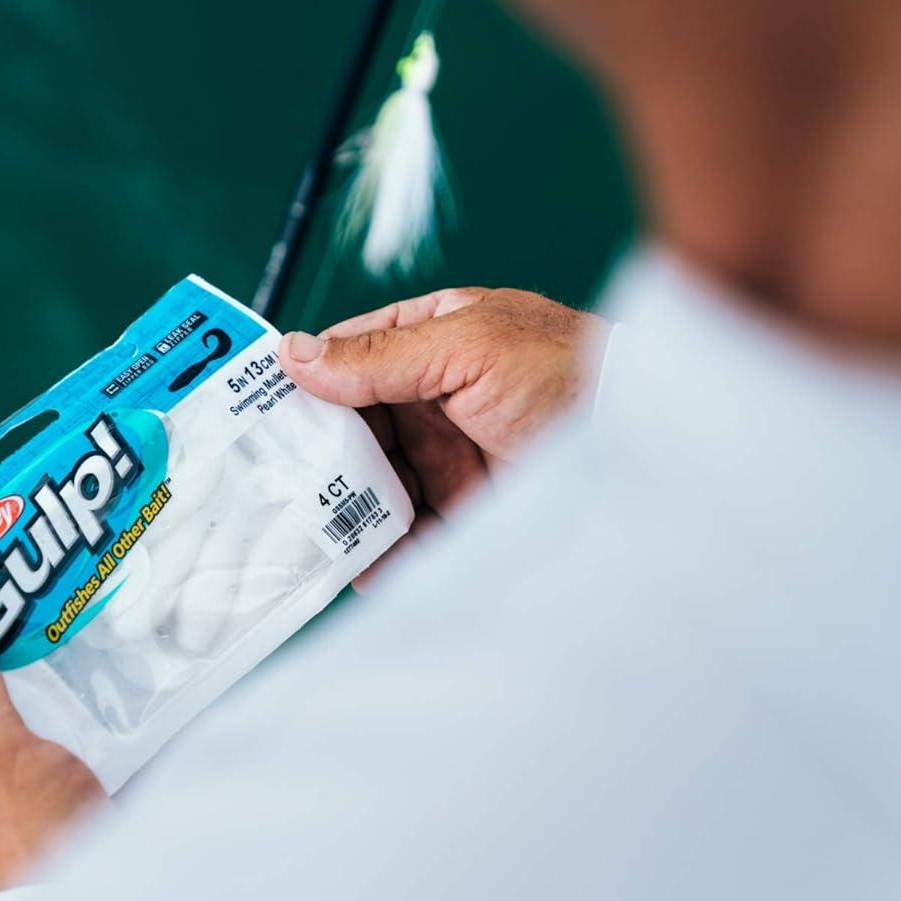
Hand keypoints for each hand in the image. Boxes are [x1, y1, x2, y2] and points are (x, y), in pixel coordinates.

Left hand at [0, 596, 106, 900]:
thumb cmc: (24, 843)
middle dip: (24, 641)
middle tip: (58, 579)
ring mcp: (36, 795)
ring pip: (52, 713)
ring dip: (74, 670)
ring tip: (103, 616)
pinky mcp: (88, 803)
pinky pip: (96, 739)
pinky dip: (111, 705)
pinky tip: (135, 677)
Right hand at [278, 287, 608, 588]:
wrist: (647, 452)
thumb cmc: (567, 373)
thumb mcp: (466, 346)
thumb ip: (379, 356)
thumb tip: (294, 355)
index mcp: (433, 338)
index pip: (348, 354)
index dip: (302, 378)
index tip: (253, 408)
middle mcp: (434, 397)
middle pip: (351, 426)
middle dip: (313, 452)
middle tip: (264, 479)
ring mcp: (447, 457)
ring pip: (372, 481)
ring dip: (337, 504)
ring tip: (296, 527)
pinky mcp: (464, 513)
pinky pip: (405, 534)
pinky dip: (375, 550)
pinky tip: (349, 562)